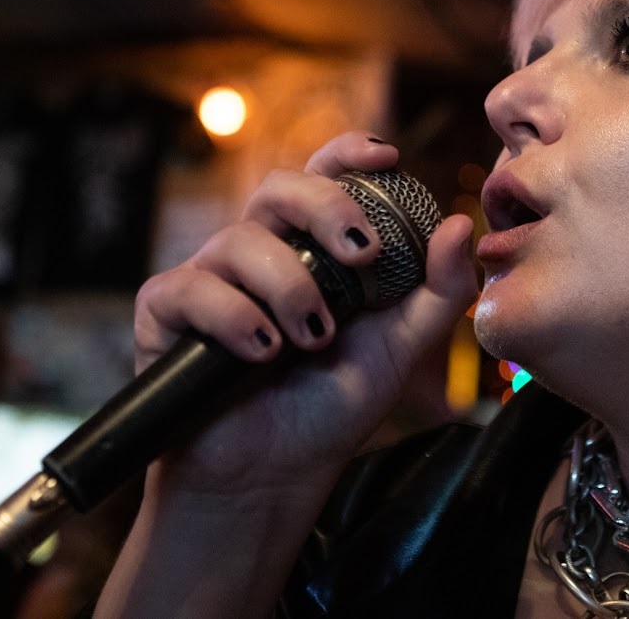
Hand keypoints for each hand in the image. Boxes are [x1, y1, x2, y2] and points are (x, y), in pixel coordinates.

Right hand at [131, 131, 477, 499]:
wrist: (275, 473)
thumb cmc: (333, 402)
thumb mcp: (401, 347)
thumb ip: (437, 291)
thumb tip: (461, 225)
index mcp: (314, 247)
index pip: (323, 177)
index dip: (347, 154)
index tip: (384, 157)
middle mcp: (262, 250)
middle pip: (281, 188)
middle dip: (325, 208)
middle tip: (361, 253)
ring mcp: (212, 277)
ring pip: (240, 240)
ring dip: (288, 288)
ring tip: (312, 339)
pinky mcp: (168, 313)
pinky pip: (192, 288)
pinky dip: (234, 318)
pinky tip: (263, 352)